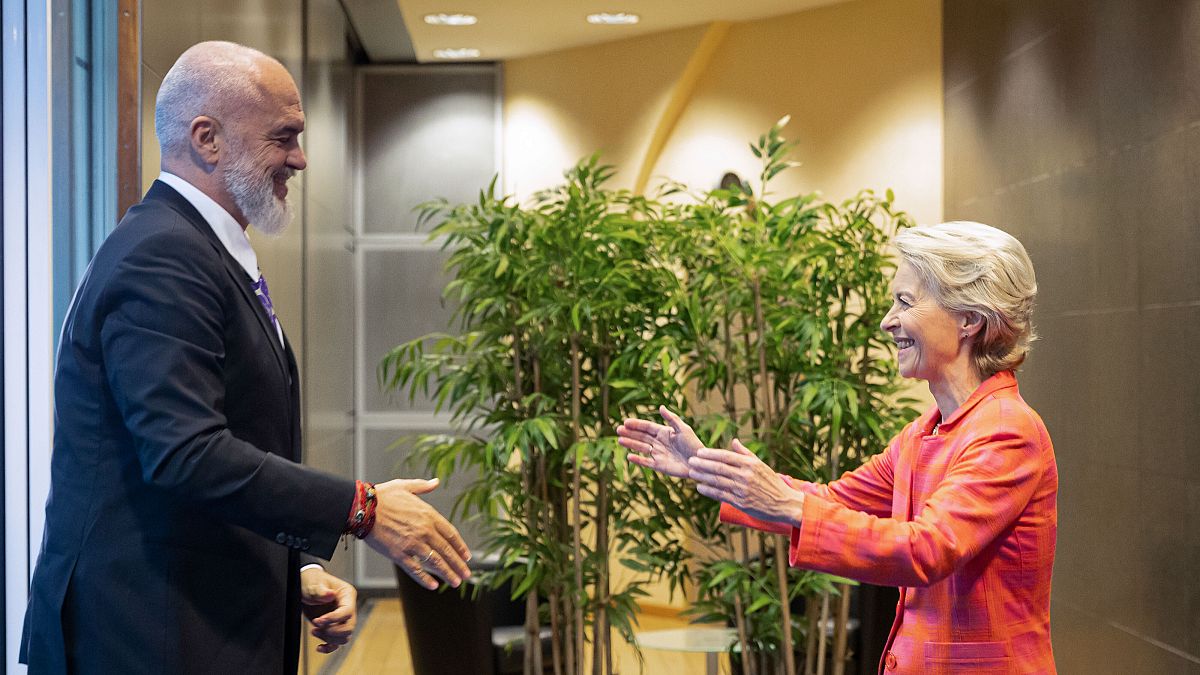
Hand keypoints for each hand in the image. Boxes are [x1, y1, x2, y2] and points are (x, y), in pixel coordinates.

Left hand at [300, 567, 356, 653]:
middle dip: (332, 631)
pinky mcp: (334, 628)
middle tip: (316, 627)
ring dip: (329, 638)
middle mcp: (348, 608)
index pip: (347, 612)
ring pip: (344, 637)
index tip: (318, 620)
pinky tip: (319, 647)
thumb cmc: (312, 582)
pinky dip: (329, 647)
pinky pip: (337, 643)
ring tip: (314, 631)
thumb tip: (330, 595)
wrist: (306, 588)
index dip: (334, 619)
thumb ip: (321, 591)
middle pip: (349, 627)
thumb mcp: (314, 584)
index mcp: (347, 595)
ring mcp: (342, 620)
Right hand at [365, 478, 472, 589]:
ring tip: (455, 582)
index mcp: (428, 515)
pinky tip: (433, 586)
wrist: (362, 508)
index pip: (451, 534)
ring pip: (435, 562)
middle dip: (458, 564)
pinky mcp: (399, 554)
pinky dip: (425, 579)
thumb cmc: (382, 496)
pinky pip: (416, 570)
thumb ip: (423, 486)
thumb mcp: (405, 485)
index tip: (467, 556)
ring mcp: (412, 544)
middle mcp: (424, 530)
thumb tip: (435, 482)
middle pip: (447, 550)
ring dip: (447, 573)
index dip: (460, 546)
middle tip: (467, 574)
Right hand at [616, 406, 703, 478]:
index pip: (647, 427)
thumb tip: (661, 407)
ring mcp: (658, 454)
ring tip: (620, 440)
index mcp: (664, 433)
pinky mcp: (659, 466)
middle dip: (630, 433)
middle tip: (618, 430)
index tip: (626, 422)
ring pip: (641, 448)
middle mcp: (659, 443)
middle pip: (641, 437)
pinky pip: (646, 462)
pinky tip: (629, 456)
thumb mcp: (683, 429)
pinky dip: (638, 460)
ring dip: (631, 444)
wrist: (699, 462)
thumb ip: (672, 419)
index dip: (637, 424)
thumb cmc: (694, 444)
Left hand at [687, 439, 803, 524]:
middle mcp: (745, 476)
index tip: (699, 452)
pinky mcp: (740, 503)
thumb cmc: (771, 482)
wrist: (783, 503)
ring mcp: (742, 490)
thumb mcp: (761, 465)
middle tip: (690, 461)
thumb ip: (745, 453)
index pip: (726, 456)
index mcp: (750, 464)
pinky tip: (700, 487)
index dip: (710, 454)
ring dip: (702, 476)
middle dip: (702, 464)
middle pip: (719, 468)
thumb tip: (733, 441)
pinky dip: (709, 491)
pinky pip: (720, 495)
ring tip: (691, 473)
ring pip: (717, 481)